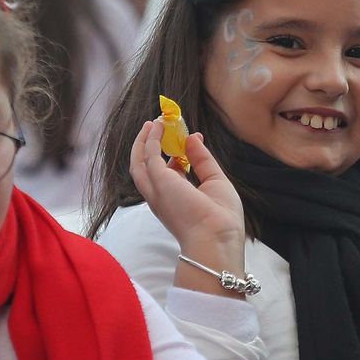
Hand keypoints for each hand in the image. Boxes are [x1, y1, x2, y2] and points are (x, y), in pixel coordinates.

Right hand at [129, 119, 245, 291]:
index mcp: (176, 200)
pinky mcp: (158, 181)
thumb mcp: (215, 182)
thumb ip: (202, 160)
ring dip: (143, 141)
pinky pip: (148, 155)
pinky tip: (157, 126)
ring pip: (138, 162)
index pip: (171, 173)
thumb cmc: (221, 218)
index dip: (179, 154)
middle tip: (159, 126)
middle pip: (148, 167)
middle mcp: (162, 197)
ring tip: (154, 122)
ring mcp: (157, 190)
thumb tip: (193, 137)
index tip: (192, 139)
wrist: (216, 237)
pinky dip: (150, 139)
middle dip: (151, 146)